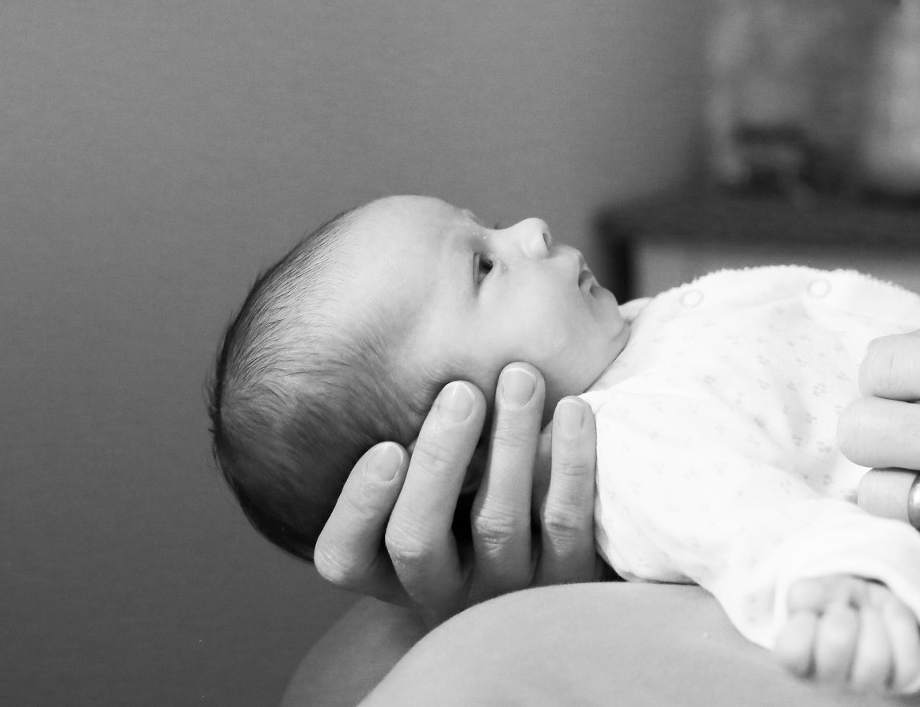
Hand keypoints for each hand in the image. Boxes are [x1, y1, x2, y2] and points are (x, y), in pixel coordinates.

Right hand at [312, 363, 601, 628]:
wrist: (557, 556)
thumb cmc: (469, 496)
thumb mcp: (425, 485)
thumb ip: (406, 441)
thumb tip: (394, 329)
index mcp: (389, 571)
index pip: (346, 557)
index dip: (359, 506)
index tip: (385, 447)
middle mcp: (440, 590)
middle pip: (418, 538)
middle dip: (439, 459)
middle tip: (461, 391)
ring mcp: (504, 591)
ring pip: (498, 524)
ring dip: (509, 445)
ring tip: (521, 377)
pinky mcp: (567, 581)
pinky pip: (566, 524)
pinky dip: (568, 463)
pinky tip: (574, 410)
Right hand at [775, 575, 919, 692]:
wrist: (869, 604)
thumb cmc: (834, 601)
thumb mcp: (818, 590)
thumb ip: (807, 593)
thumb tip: (803, 598)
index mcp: (800, 661)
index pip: (792, 651)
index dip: (804, 620)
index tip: (811, 611)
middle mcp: (829, 679)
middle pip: (836, 646)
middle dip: (842, 613)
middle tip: (843, 609)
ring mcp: (865, 683)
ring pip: (874, 659)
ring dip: (872, 620)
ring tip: (866, 613)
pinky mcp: (898, 680)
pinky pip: (907, 662)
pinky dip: (900, 626)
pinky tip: (888, 619)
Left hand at [839, 316, 919, 615]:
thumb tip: (893, 344)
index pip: (883, 364)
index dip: (881, 379)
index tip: (903, 396)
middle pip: (862, 430)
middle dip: (873, 434)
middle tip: (904, 444)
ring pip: (877, 497)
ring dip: (894, 493)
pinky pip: (913, 553)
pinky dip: (917, 542)